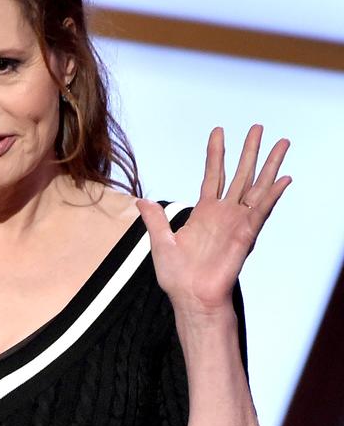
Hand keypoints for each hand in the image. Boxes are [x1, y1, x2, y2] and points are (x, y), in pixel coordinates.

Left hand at [136, 125, 290, 317]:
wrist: (190, 298)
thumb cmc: (177, 277)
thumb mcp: (160, 242)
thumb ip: (155, 220)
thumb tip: (141, 202)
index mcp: (204, 212)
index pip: (213, 174)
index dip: (216, 153)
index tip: (218, 131)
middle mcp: (224, 214)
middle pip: (240, 174)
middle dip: (250, 151)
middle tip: (258, 127)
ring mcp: (237, 223)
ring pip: (257, 187)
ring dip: (270, 165)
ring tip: (282, 143)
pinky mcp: (245, 235)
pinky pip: (261, 211)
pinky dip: (273, 195)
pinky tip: (283, 178)